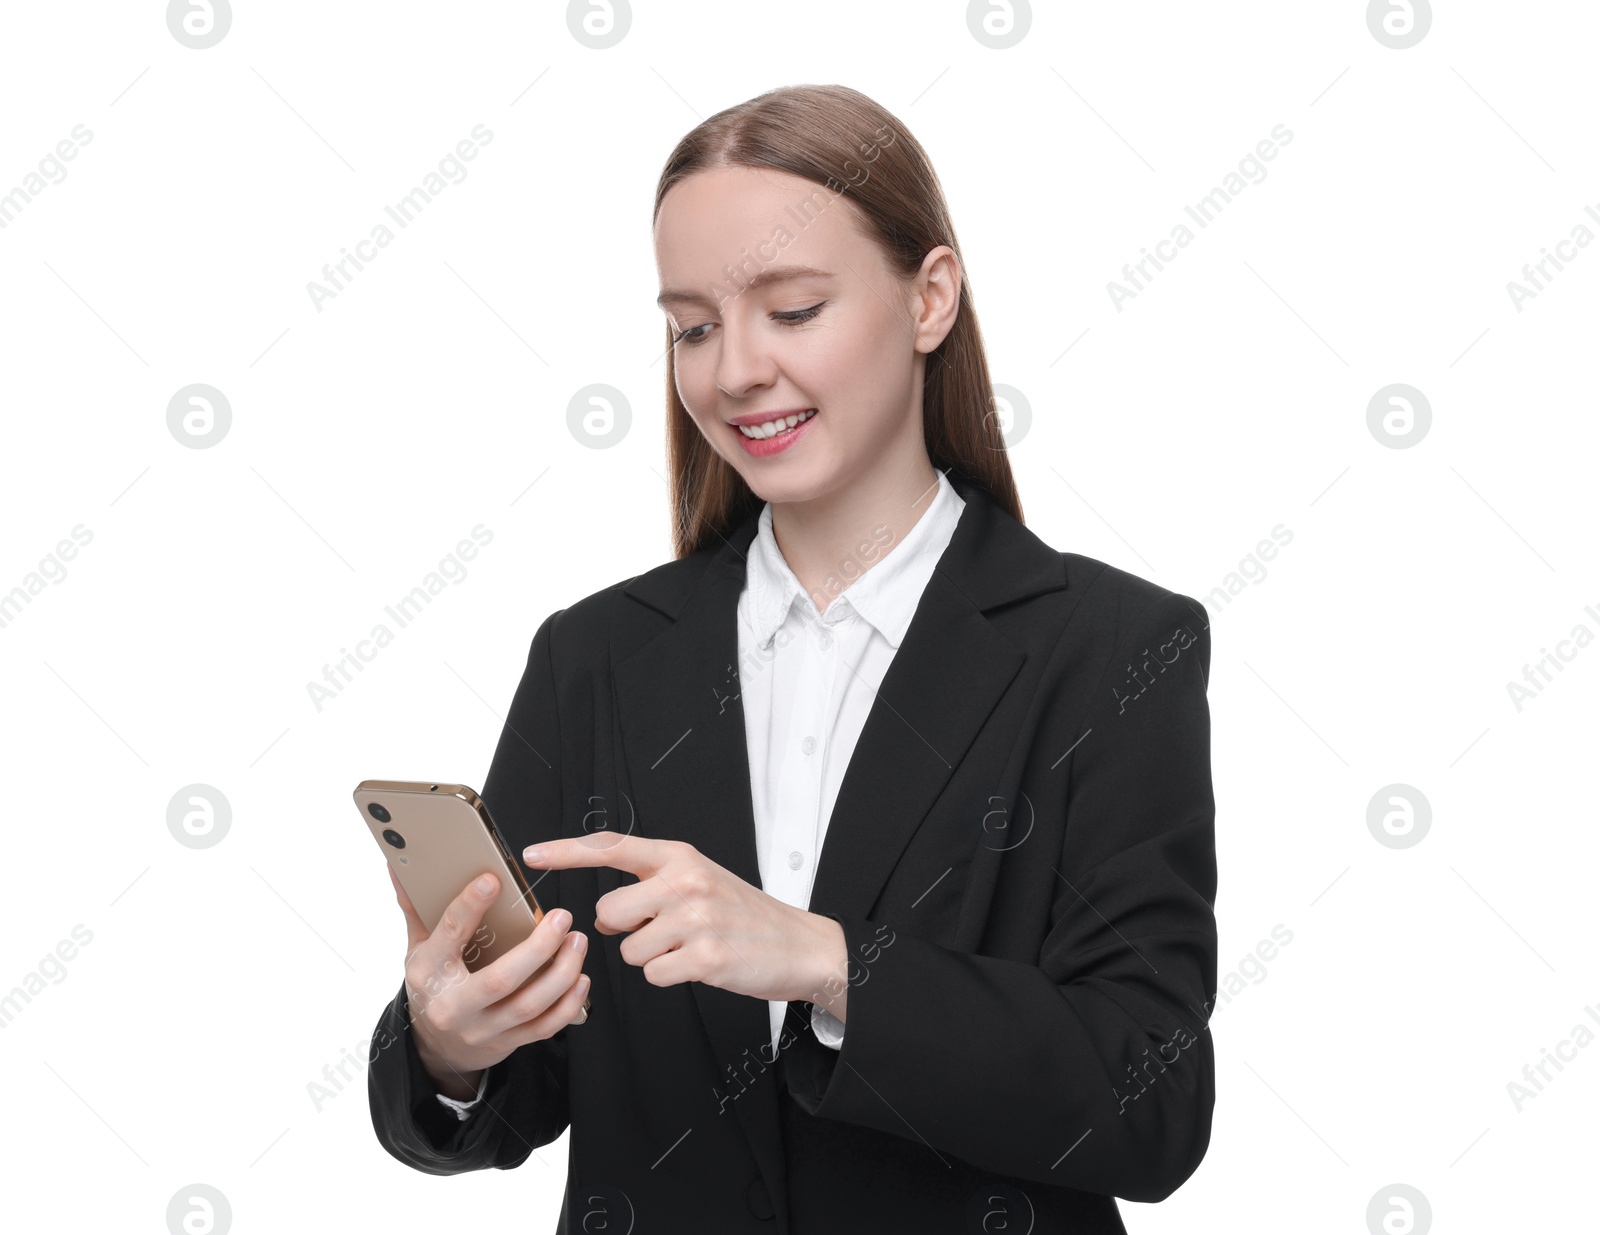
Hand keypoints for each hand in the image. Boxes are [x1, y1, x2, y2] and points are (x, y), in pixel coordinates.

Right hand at [390, 866, 589, 1097]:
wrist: (437, 1048)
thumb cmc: (433, 986)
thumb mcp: (418, 949)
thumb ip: (416, 908)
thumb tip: (400, 865)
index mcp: (429, 973)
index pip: (449, 936)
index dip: (470, 906)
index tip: (493, 880)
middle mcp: (454, 1005)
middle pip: (501, 979)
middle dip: (538, 948)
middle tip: (562, 917)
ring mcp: (483, 1028)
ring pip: (529, 1005)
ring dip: (562, 972)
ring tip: (577, 940)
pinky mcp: (507, 1042)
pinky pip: (544, 1027)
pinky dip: (568, 1003)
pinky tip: (580, 977)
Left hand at [523, 834, 844, 1007]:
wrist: (799, 945)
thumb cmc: (745, 915)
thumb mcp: (700, 882)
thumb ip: (650, 889)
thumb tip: (601, 918)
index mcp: (680, 857)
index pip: (611, 846)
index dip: (567, 851)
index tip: (532, 853)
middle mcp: (685, 880)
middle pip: (608, 910)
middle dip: (625, 929)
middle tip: (664, 931)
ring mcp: (695, 918)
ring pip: (628, 949)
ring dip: (650, 957)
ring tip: (689, 947)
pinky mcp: (705, 956)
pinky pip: (652, 975)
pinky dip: (668, 977)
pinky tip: (698, 965)